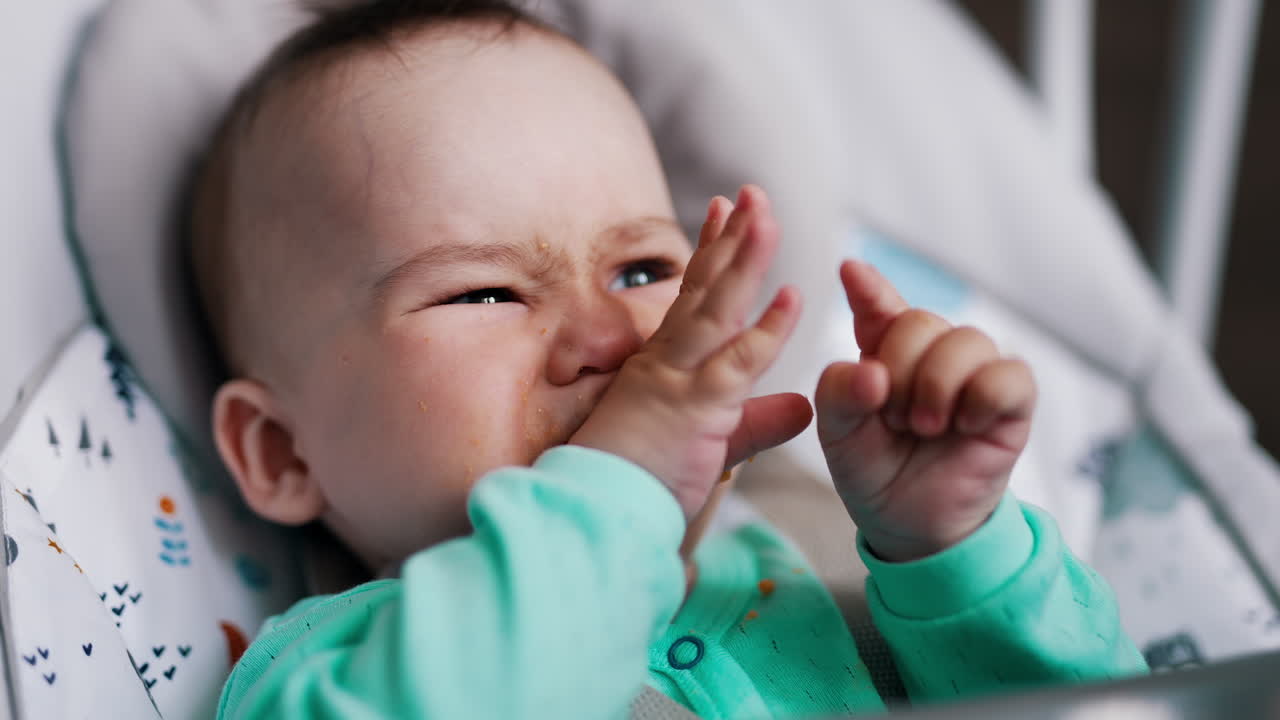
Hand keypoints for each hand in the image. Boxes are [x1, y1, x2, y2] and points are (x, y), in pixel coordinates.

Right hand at [571, 186, 811, 518]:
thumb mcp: (710, 446)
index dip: (710, 252)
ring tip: (768, 215)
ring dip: (745, 260)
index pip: (690, 298)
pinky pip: (735, 363)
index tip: (722, 209)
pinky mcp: (693, 409)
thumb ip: (757, 424)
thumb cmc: (636, 485)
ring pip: (718, 309)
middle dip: (730, 237)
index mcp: (661, 365)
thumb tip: (801, 409)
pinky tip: (792, 296)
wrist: (591, 514)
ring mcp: (677, 380)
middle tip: (752, 192)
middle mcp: (666, 362)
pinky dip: (767, 329)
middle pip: (704, 288)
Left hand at [816, 260, 1035, 561]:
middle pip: (919, 320)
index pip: (879, 306)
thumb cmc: (873, 470)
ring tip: (924, 428)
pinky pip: (1008, 374)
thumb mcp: (838, 434)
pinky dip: (980, 400)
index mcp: (884, 352)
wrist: (909, 524)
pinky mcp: (1012, 400)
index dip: (868, 286)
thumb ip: (839, 393)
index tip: (849, 271)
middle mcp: (932, 352)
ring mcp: (975, 372)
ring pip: (965, 340)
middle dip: (898, 370)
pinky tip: (965, 427)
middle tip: (892, 420)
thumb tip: (873, 372)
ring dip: (936, 387)